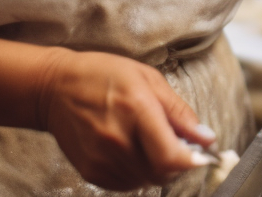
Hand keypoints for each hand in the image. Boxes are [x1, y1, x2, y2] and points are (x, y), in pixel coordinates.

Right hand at [36, 49, 217, 190]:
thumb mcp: (148, 79)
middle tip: (173, 143)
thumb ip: (179, 112)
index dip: (191, 161)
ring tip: (147, 142)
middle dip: (176, 162)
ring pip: (146, 181)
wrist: (55, 89)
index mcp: (135, 110)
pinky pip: (126, 184)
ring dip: (156, 168)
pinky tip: (131, 150)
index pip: (170, 156)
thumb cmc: (103, 76)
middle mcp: (117, 139)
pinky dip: (137, 173)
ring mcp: (101, 158)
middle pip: (162, 173)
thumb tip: (206, 138)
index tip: (199, 155)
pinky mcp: (91, 171)